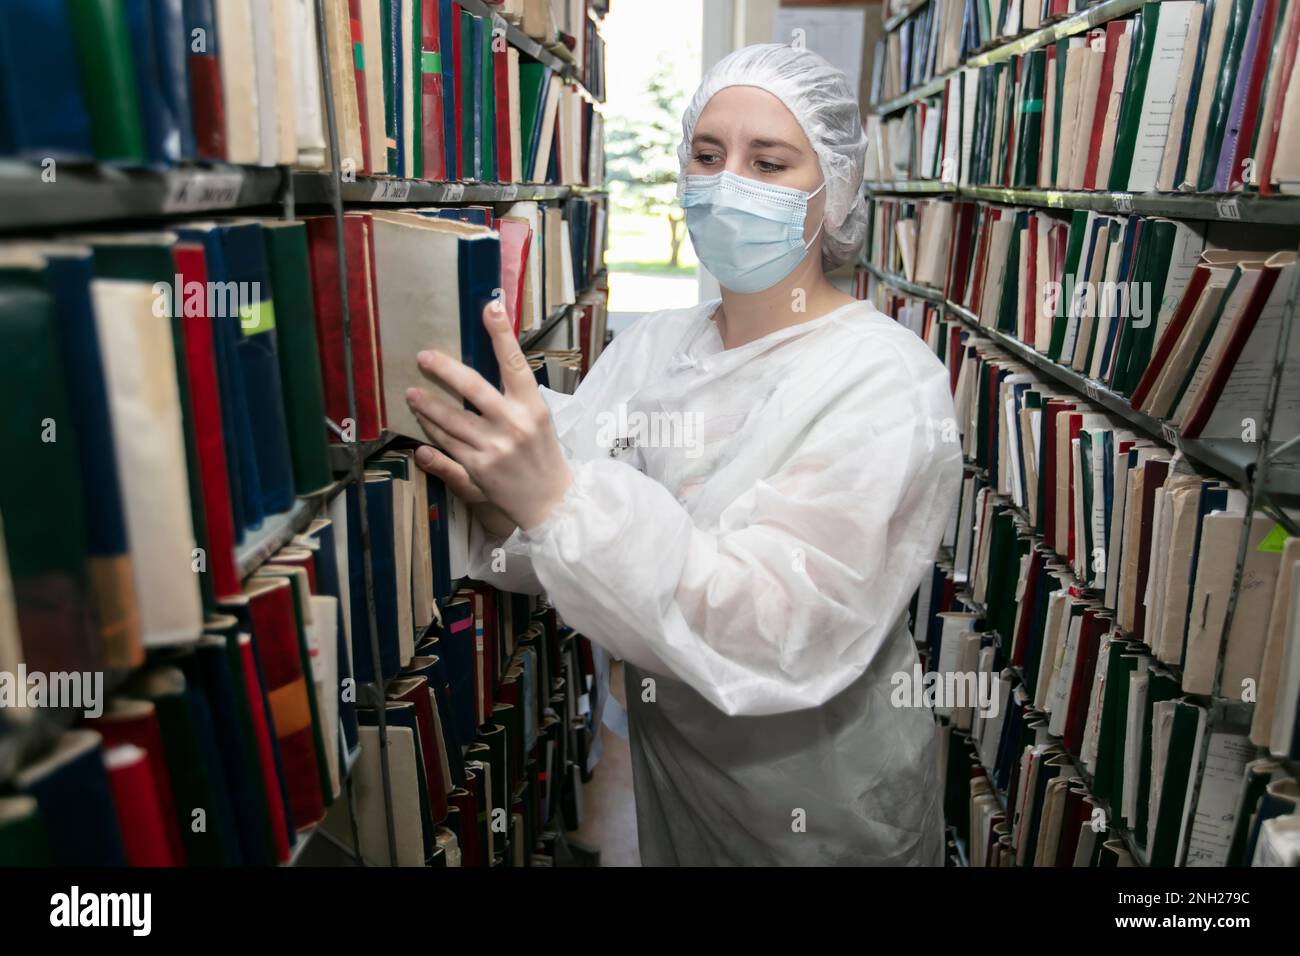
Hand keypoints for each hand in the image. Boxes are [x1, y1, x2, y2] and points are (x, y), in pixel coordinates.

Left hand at [406, 298, 572, 530]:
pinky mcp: (478, 469)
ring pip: (451, 418)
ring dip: (428, 404)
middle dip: (444, 369)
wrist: (549, 501)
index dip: (501, 334)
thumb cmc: (542, 454)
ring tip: (412, 392)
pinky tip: (422, 420)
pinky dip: (432, 431)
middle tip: (424, 356)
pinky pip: (447, 444)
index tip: (490, 307)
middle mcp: (514, 425)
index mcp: (533, 407)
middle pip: (473, 387)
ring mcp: (494, 448)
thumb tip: (498, 353)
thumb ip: (516, 391)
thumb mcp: (539, 418)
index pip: (515, 363)